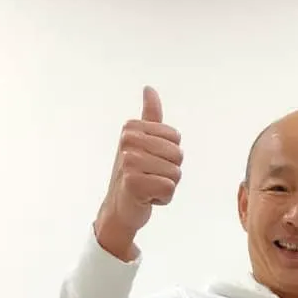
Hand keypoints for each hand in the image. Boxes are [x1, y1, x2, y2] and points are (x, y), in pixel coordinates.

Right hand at [94, 87, 182, 258]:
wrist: (119, 208)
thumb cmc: (134, 175)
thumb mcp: (141, 142)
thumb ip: (150, 116)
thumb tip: (149, 88)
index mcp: (132, 127)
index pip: (176, 138)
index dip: (170, 155)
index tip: (151, 162)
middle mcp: (128, 141)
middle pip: (178, 155)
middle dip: (170, 172)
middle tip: (150, 178)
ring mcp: (129, 161)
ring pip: (175, 173)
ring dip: (167, 186)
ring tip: (149, 188)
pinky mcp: (133, 183)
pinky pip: (169, 188)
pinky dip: (163, 199)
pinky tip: (147, 198)